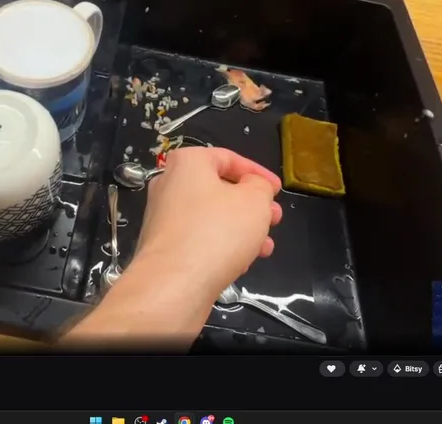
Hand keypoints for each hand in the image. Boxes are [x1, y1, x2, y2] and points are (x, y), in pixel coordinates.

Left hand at [132, 147, 282, 297]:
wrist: (173, 284)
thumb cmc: (217, 231)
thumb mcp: (255, 200)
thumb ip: (260, 187)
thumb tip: (254, 188)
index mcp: (187, 163)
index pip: (228, 158)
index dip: (258, 173)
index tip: (277, 190)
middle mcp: (169, 185)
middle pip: (219, 189)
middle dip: (252, 205)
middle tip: (274, 219)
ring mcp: (163, 218)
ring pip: (211, 217)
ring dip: (241, 229)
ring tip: (265, 246)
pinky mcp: (164, 248)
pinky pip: (199, 239)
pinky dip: (222, 245)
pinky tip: (243, 262)